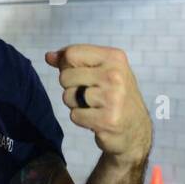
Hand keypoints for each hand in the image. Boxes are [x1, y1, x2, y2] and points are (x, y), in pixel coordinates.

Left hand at [45, 44, 151, 167]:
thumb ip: (73, 61)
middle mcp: (115, 75)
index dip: (68, 66)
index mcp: (114, 57)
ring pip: (68, 96)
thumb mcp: (100, 71)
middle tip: (92, 95)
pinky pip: (74, 115)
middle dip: (72, 88)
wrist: (135, 129)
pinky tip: (97, 119)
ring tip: (95, 107)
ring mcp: (112, 97)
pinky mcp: (108, 119)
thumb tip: (49, 56)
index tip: (82, 76)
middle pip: (65, 76)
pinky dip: (81, 119)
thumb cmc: (114, 96)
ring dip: (76, 105)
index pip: (72, 53)